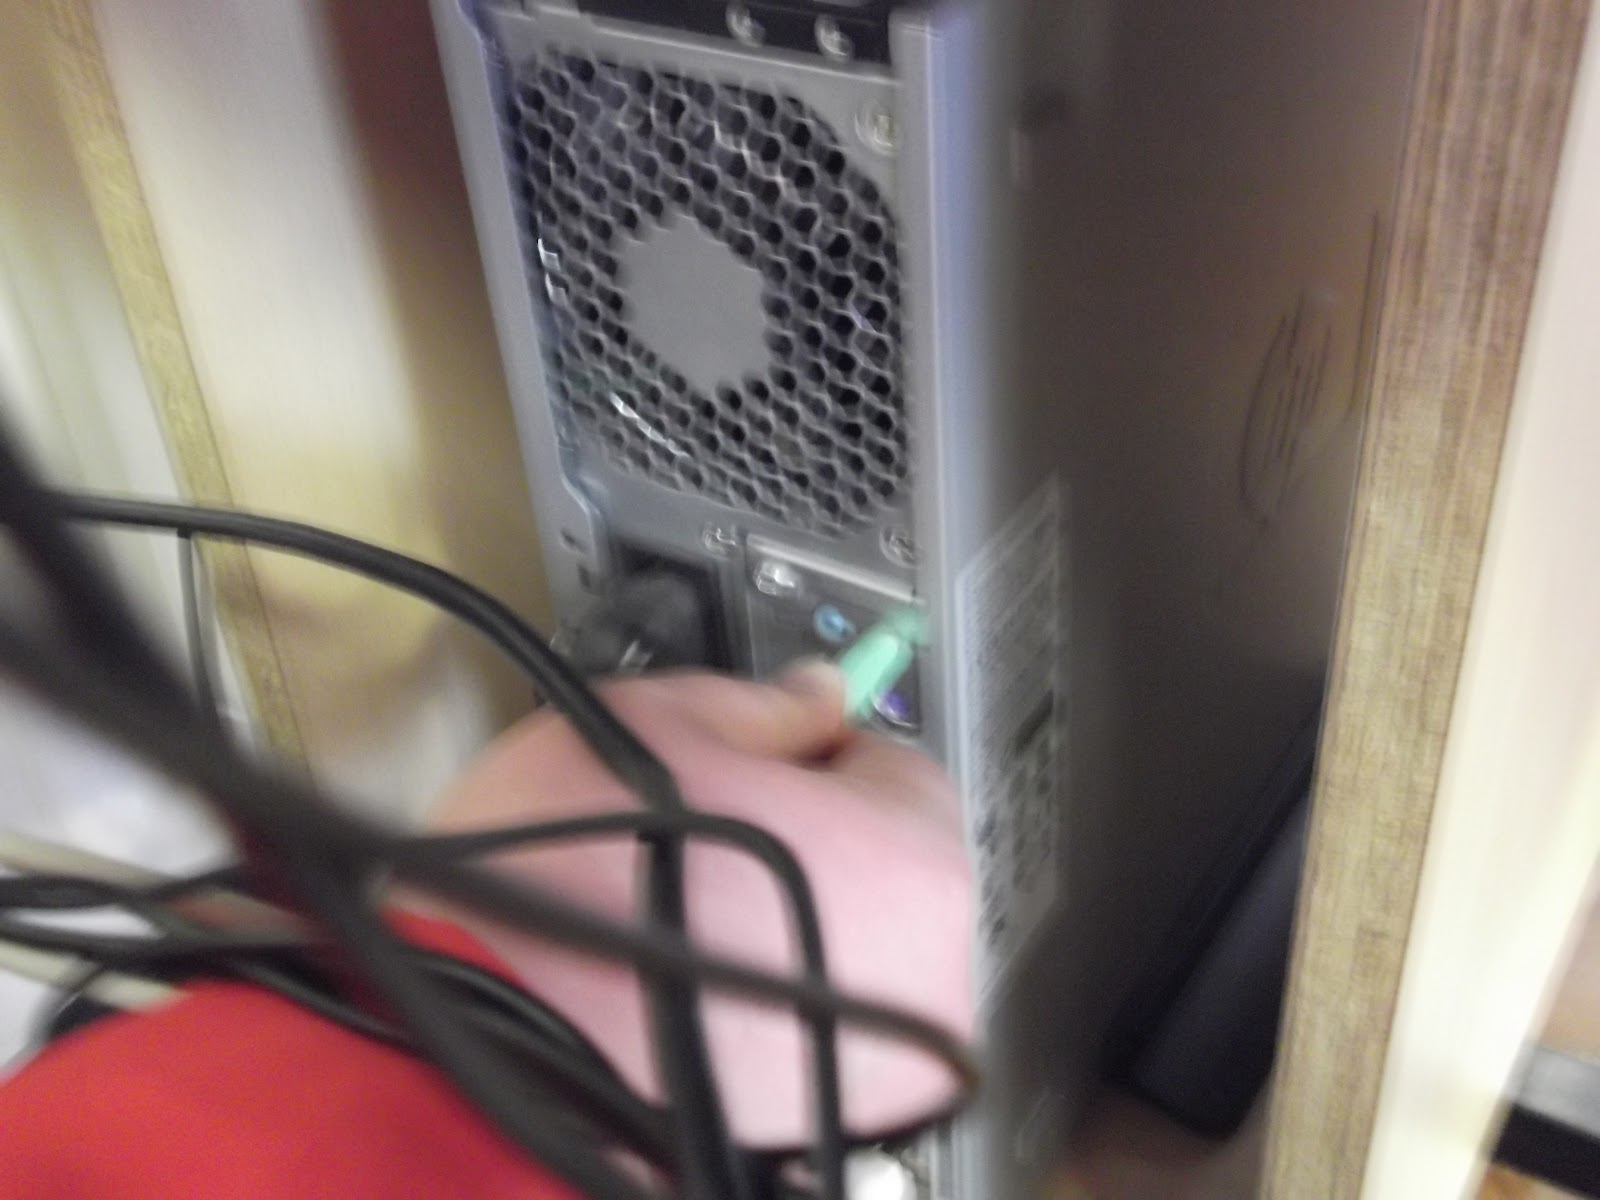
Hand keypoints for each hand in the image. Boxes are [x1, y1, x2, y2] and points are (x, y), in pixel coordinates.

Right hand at [419, 664, 973, 1146]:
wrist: (481, 1029)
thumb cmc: (564, 874)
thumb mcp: (660, 721)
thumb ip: (763, 703)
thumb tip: (817, 695)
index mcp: (908, 859)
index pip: (890, 764)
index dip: (807, 753)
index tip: (750, 763)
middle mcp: (919, 976)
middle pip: (872, 866)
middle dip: (798, 842)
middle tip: (700, 833)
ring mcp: (869, 1065)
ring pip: (836, 952)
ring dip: (776, 923)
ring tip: (675, 910)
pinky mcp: (801, 1119)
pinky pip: (795, 1026)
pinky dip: (752, 1001)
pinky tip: (676, 978)